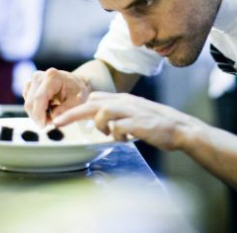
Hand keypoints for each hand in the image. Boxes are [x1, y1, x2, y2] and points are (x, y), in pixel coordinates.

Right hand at [23, 68, 91, 126]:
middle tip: (53, 122)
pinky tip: (48, 110)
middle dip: (39, 116)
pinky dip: (36, 110)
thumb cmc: (78, 92)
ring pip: (28, 104)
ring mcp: (33, 80)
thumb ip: (66, 110)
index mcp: (53, 76)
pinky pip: (28, 103)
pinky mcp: (30, 86)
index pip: (39, 98)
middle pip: (31, 102)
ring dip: (38, 114)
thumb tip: (54, 118)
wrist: (76, 84)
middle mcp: (40, 76)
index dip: (39, 114)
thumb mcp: (77, 102)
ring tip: (53, 115)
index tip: (43, 126)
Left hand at [53, 91, 197, 150]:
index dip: (77, 107)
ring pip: (103, 112)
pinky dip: (117, 135)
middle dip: (72, 113)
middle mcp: (125, 102)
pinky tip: (126, 139)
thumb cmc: (156, 123)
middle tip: (57, 123)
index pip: (94, 98)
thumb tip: (97, 120)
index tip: (61, 117)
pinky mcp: (138, 124)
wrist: (180, 128)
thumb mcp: (133, 113)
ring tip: (112, 135)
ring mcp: (131, 112)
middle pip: (92, 103)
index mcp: (123, 99)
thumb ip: (116, 114)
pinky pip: (118, 128)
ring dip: (101, 126)